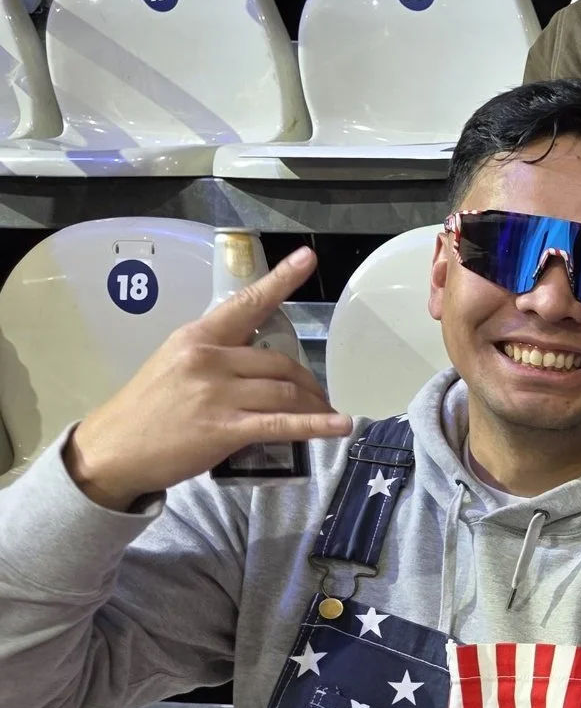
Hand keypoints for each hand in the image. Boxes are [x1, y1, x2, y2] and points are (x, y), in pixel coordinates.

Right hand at [62, 248, 339, 512]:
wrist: (114, 449)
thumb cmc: (147, 408)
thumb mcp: (174, 363)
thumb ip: (215, 355)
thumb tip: (257, 356)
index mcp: (196, 337)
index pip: (246, 303)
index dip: (281, 280)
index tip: (308, 258)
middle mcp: (209, 359)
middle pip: (280, 362)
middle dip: (307, 381)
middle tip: (318, 396)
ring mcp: (217, 394)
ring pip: (285, 392)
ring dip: (313, 404)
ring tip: (325, 414)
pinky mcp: (225, 428)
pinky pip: (282, 423)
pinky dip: (316, 425)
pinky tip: (340, 426)